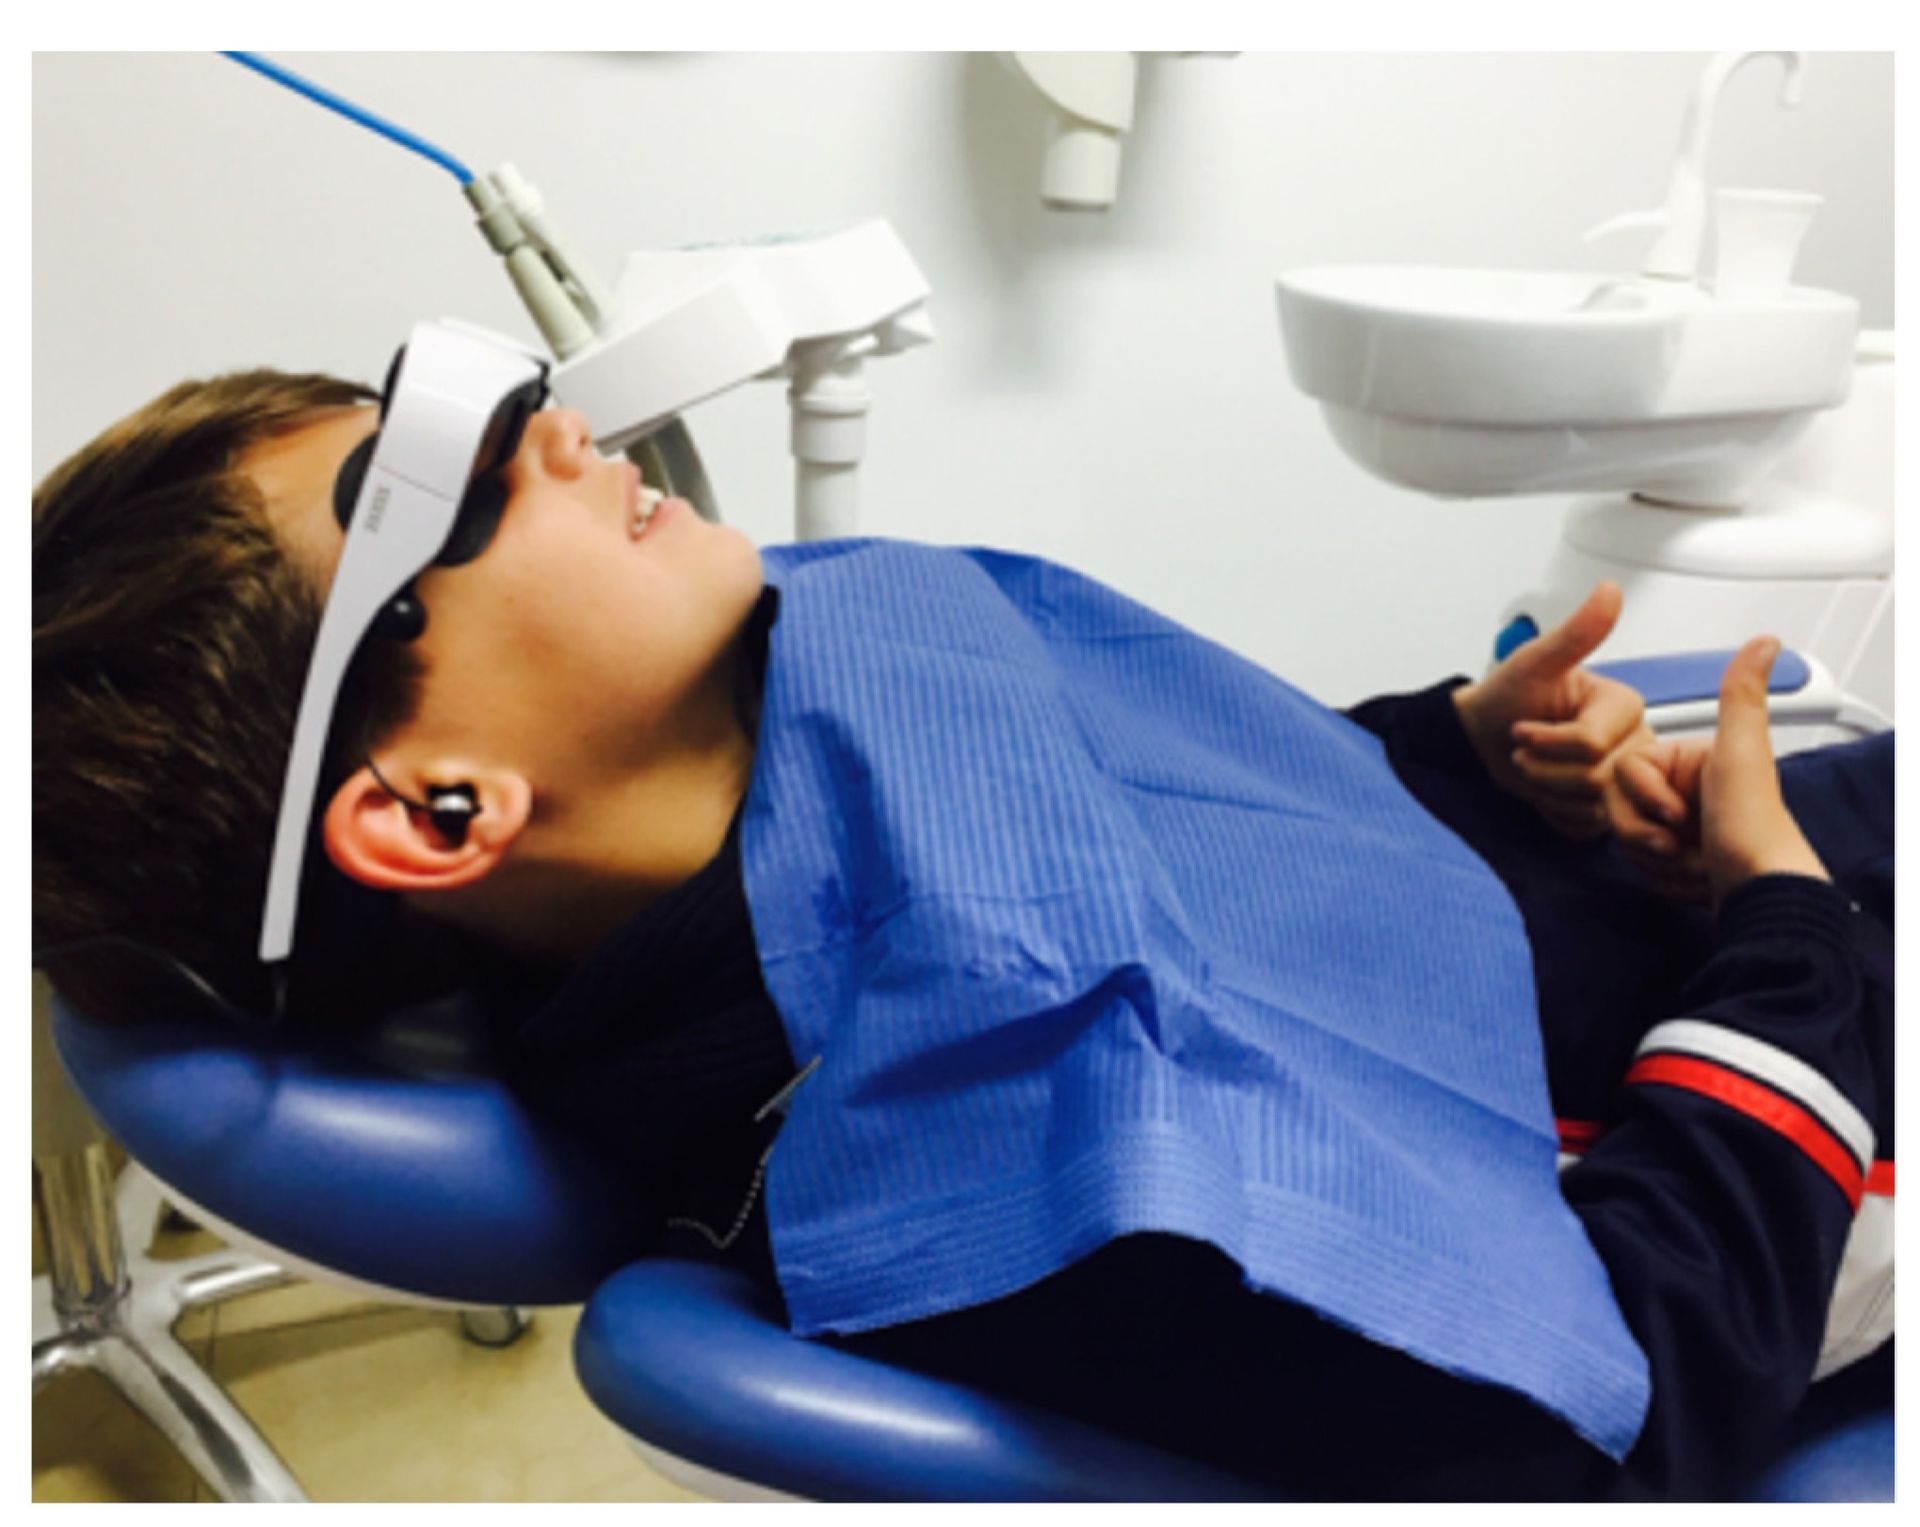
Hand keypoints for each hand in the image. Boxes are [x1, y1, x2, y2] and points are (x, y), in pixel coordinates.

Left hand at [1453, 583, 1650, 838]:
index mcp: (1625, 705)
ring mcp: (1624, 779)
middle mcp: (1635, 742)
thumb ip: (1575, 633)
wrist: (1482, 739)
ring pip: (1592, 805)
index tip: (1520, 727)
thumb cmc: (1505, 698)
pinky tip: (1543, 790)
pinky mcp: (1607, 809)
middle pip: (1596, 778)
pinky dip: (1553, 813)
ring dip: (1545, 790)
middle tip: (1522, 750)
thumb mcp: (1534, 663)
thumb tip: (1609, 590)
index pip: (1591, 743)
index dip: (1546, 741)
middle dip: (1543, 768)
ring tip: (1532, 766)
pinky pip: (1586, 826)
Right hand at [1606, 637, 1828, 907]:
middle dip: (1645, 833)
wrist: (1763, 894)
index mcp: (1691, 760)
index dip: (1641, 796)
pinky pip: (1643, 869)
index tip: (1676, 812)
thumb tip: (1766, 640)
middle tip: (1681, 842)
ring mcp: (1683, 828)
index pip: (1623, 769)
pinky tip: (1696, 879)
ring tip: (1696, 862)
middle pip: (1620, 806)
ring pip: (1628, 839)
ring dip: (1657, 859)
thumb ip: (1741, 694)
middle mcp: (1687, 790)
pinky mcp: (1680, 864)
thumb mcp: (1742, 752)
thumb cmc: (1752, 827)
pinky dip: (1666, 880)